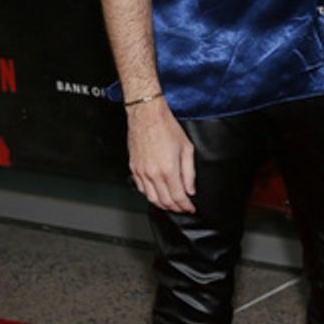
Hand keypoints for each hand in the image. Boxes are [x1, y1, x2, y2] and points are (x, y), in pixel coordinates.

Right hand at [127, 97, 195, 212]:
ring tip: (171, 204)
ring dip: (162, 204)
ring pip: (151, 198)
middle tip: (182, 208)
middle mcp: (153, 174)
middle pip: (164, 201)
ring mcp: (141, 172)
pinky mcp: (133, 168)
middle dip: (175, 208)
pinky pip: (141, 188)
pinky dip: (149, 195)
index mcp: (168, 169)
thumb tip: (190, 188)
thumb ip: (189, 172)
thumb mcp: (186, 148)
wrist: (147, 116)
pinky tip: (156, 194)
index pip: (178, 197)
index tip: (190, 208)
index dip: (185, 206)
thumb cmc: (166, 127)